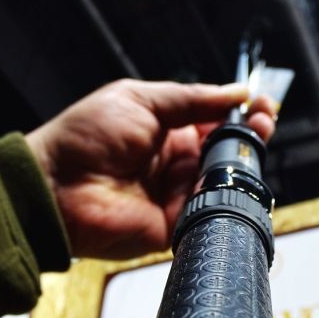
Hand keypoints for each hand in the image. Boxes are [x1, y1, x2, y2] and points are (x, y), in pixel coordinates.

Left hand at [25, 79, 276, 258]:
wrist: (55, 186)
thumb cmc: (85, 137)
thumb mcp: (139, 99)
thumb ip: (189, 100)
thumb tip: (236, 92)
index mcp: (168, 131)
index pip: (216, 122)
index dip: (240, 113)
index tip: (260, 105)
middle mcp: (176, 164)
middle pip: (227, 152)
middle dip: (249, 137)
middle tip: (263, 124)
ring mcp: (176, 195)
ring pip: (223, 181)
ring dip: (240, 164)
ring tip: (249, 146)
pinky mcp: (174, 225)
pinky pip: (208, 210)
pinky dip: (221, 195)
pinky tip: (226, 176)